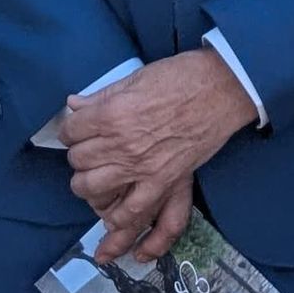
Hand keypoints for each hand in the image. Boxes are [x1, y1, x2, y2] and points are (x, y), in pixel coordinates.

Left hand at [61, 51, 255, 262]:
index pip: (71, 130)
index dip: (71, 129)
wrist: (222, 87)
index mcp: (112, 113)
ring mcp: (141, 166)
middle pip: (78, 160)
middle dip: (79, 154)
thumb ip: (101, 95)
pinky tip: (111, 211)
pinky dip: (117, 216)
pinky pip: (131, 211)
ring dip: (88, 183)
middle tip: (89, 148)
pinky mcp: (163, 181)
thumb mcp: (136, 78)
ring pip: (92, 188)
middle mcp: (121, 143)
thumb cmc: (181, 76)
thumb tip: (74, 104)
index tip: (78, 128)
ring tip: (95, 176)